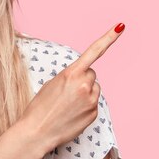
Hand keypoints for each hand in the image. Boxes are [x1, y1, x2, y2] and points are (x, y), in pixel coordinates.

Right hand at [18, 23, 124, 152]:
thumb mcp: (53, 83)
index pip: (94, 51)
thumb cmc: (40, 106)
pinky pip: (93, 103)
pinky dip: (85, 106)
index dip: (108, 38)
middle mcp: (84, 85)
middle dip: (83, 79)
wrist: (37, 132)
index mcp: (72, 73)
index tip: (120, 26)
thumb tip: (84, 78)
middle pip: (92, 74)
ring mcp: (91, 100)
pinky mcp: (93, 114)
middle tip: (67, 91)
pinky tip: (72, 113)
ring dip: (85, 92)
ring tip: (68, 104)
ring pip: (94, 89)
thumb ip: (71, 76)